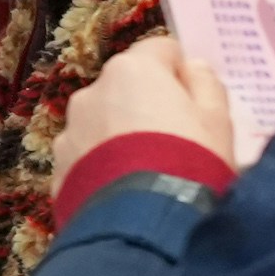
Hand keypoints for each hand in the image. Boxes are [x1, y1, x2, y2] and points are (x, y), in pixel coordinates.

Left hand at [56, 37, 237, 190]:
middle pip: (125, 89)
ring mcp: (69, 132)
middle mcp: (91, 93)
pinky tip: (123, 193)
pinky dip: (102, 168)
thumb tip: (191, 67)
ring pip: (101, 124)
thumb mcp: (217, 121)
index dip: (179, 74)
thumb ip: (205, 85)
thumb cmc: (190, 162)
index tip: (194, 103)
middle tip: (173, 142)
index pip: (159, 51)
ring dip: (119, 138)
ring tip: (146, 173)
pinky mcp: (56, 170)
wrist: (143, 224)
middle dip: (146, 107)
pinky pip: (86, 159)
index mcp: (132, 71)